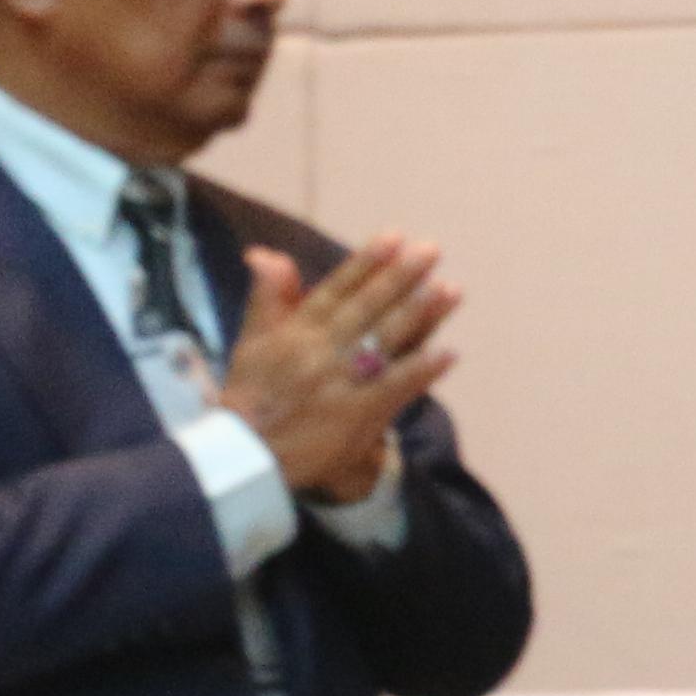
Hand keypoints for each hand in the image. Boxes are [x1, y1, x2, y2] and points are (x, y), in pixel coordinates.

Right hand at [214, 237, 457, 504]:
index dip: (365, 263)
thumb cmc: (250, 397)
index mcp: (294, 332)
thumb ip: (268, 297)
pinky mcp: (356, 415)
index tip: (393, 237)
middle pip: (365, 309)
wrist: (246, 458)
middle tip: (431, 250)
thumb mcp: (251, 342)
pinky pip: (393, 388)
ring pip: (383, 342)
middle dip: (399, 278)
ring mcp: (340, 383)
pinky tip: (449, 353)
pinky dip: (420, 370)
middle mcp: (319, 352)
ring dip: (418, 314)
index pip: (335, 290)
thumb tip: (265, 252)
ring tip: (449, 289)